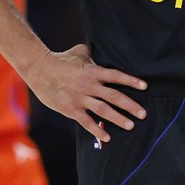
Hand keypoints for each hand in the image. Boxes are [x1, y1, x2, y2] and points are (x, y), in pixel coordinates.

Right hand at [24, 44, 146, 143]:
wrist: (39, 69)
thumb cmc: (60, 59)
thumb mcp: (79, 52)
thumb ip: (92, 52)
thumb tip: (100, 46)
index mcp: (93, 71)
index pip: (116, 76)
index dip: (131, 81)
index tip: (145, 86)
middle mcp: (89, 85)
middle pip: (114, 96)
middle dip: (130, 106)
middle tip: (143, 114)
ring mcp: (80, 98)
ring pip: (103, 110)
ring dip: (118, 118)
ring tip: (131, 125)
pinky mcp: (71, 109)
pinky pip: (86, 121)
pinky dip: (97, 130)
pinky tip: (107, 137)